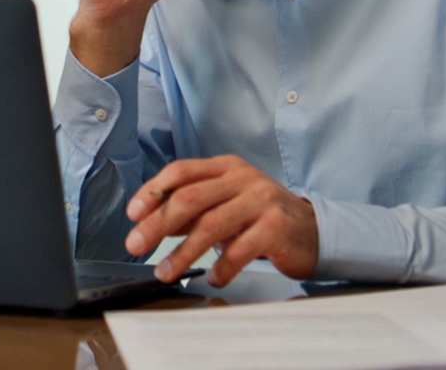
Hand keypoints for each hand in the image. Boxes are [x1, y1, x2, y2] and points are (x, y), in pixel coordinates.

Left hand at [124, 156, 318, 286]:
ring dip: (183, 253)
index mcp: (226, 167)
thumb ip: (193, 209)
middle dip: (157, 224)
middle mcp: (243, 178)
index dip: (153, 191)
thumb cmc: (261, 217)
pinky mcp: (276, 227)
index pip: (181, 172)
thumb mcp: (226, 203)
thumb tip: (150, 220)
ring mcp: (261, 201)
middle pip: (190, 198)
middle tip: (136, 247)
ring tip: (166, 272)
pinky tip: (213, 278)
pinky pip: (240, 250)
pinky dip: (221, 268)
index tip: (132, 215)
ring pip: (211, 225)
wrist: (312, 231)